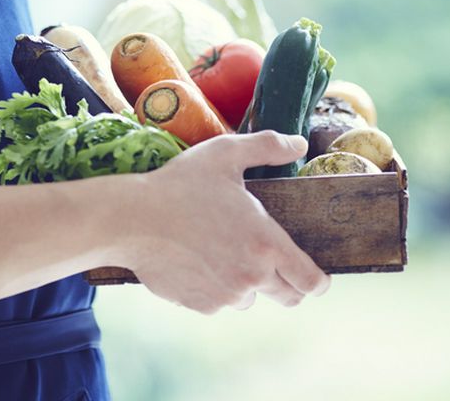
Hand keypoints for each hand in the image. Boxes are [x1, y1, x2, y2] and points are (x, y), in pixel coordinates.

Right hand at [120, 130, 330, 313]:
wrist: (131, 219)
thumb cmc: (179, 183)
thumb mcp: (225, 153)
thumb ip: (267, 146)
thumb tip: (300, 143)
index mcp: (266, 244)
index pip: (310, 281)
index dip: (318, 280)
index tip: (314, 275)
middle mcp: (251, 277)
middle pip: (288, 297)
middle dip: (286, 283)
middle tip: (270, 260)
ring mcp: (225, 295)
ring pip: (250, 298)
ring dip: (246, 282)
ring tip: (223, 250)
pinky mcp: (200, 305)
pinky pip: (220, 302)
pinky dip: (216, 287)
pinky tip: (198, 260)